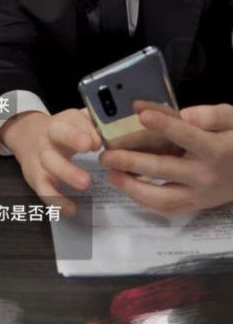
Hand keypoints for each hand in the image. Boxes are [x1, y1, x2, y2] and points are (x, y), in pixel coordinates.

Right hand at [0, 108, 100, 215]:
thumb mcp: (77, 122)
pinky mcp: (36, 178)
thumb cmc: (63, 130)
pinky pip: (44, 191)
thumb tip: (116, 136)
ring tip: (86, 184)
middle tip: (90, 149)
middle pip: (57, 136)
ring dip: (66, 174)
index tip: (96, 142)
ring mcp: (41, 158)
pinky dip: (57, 201)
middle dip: (72, 141)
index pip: (72, 121)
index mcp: (62, 123)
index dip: (83, 130)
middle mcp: (49, 138)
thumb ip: (95, 126)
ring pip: (49, 164)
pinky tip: (73, 209)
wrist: (28, 136)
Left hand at [100, 103, 232, 215]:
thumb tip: (185, 114)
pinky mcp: (196, 207)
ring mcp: (200, 195)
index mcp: (216, 149)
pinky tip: (127, 186)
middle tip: (107, 154)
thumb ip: (211, 115)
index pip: (187, 136)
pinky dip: (144, 202)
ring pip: (162, 198)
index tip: (141, 114)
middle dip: (131, 161)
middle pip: (164, 169)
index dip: (164, 125)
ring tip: (110, 173)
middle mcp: (206, 175)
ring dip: (132, 187)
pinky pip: (168, 210)